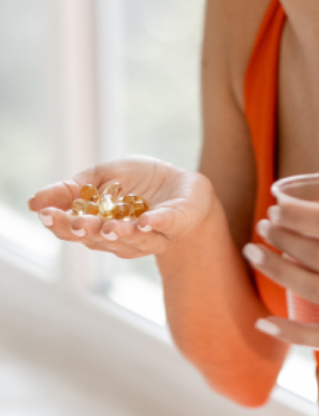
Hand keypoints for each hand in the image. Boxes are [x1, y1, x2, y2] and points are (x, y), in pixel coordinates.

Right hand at [28, 157, 213, 259]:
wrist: (185, 185)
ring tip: (108, 226)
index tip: (46, 214)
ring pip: (133, 239)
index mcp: (101, 227)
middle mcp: (124, 238)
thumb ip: (74, 188)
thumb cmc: (141, 181)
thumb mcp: (103, 176)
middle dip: (88, 231)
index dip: (62, 224)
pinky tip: (145, 221)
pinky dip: (155, 223)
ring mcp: (151, 235)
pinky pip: (165, 225)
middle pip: (101, 239)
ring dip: (119, 232)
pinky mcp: (176, 223)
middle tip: (75, 223)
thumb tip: (35, 201)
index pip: (77, 230)